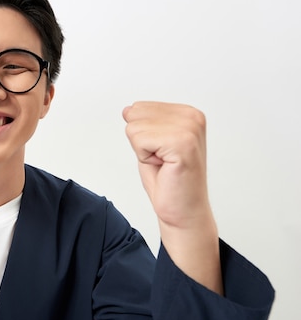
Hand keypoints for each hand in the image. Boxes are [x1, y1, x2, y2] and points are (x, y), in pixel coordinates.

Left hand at [123, 102, 222, 293]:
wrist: (182, 211)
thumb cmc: (169, 181)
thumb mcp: (149, 143)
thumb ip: (142, 123)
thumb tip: (128, 109)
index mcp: (187, 113)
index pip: (139, 108)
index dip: (142, 135)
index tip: (161, 152)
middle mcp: (192, 117)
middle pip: (135, 114)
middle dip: (141, 142)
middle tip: (162, 160)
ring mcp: (189, 128)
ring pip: (134, 127)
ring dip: (143, 151)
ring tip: (164, 165)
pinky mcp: (182, 142)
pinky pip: (139, 140)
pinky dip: (145, 158)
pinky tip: (164, 168)